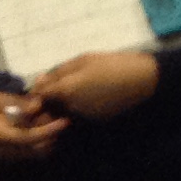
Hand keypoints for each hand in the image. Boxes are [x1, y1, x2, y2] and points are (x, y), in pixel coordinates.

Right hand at [0, 89, 67, 159]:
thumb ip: (18, 103)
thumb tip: (39, 104)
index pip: (29, 138)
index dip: (49, 130)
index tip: (65, 121)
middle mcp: (3, 150)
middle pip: (36, 148)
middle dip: (50, 134)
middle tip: (58, 116)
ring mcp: (4, 153)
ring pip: (34, 152)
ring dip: (46, 138)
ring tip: (51, 119)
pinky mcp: (7, 152)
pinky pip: (28, 151)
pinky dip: (39, 140)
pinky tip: (41, 125)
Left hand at [32, 50, 159, 120]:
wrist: (144, 80)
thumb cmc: (113, 64)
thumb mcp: (83, 60)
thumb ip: (58, 72)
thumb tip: (39, 81)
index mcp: (65, 90)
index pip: (38, 96)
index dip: (36, 91)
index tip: (41, 86)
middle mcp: (71, 108)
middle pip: (50, 107)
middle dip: (49, 100)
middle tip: (57, 87)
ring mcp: (84, 116)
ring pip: (64, 111)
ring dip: (63, 104)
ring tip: (75, 90)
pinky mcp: (95, 120)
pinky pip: (79, 114)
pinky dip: (78, 107)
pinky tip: (89, 96)